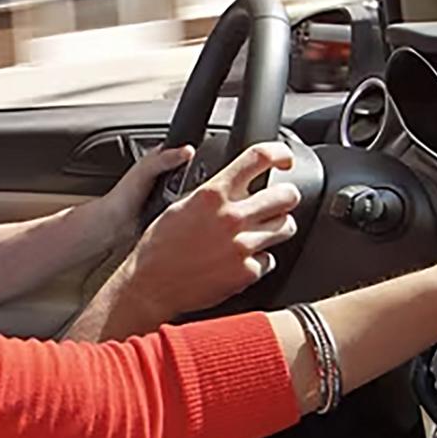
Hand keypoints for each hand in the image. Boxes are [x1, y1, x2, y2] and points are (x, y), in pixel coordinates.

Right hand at [113, 142, 302, 323]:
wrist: (150, 285)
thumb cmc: (159, 246)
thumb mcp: (181, 205)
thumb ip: (212, 192)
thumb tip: (235, 183)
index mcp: (213, 194)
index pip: (259, 158)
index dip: (280, 152)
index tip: (285, 158)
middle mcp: (231, 217)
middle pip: (287, 195)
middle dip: (286, 197)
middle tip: (280, 202)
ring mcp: (242, 246)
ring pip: (286, 227)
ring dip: (278, 227)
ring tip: (262, 232)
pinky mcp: (247, 272)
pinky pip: (270, 260)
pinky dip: (259, 260)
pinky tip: (241, 260)